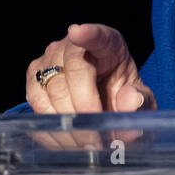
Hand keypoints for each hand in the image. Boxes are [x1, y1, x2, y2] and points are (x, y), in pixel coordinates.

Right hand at [24, 23, 155, 150]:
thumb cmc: (122, 94)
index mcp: (108, 43)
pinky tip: (68, 140)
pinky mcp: (34, 80)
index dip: (88, 34)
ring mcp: (49, 60)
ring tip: (86, 142)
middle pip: (72, 72)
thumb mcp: (140, 98)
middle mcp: (73, 46)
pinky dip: (52, 127)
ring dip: (68, 122)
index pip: (98, 35)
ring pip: (51, 91)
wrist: (102, 101)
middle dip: (84, 107)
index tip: (78, 32)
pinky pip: (36, 105)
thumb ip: (141, 100)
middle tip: (98, 137)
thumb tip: (131, 101)